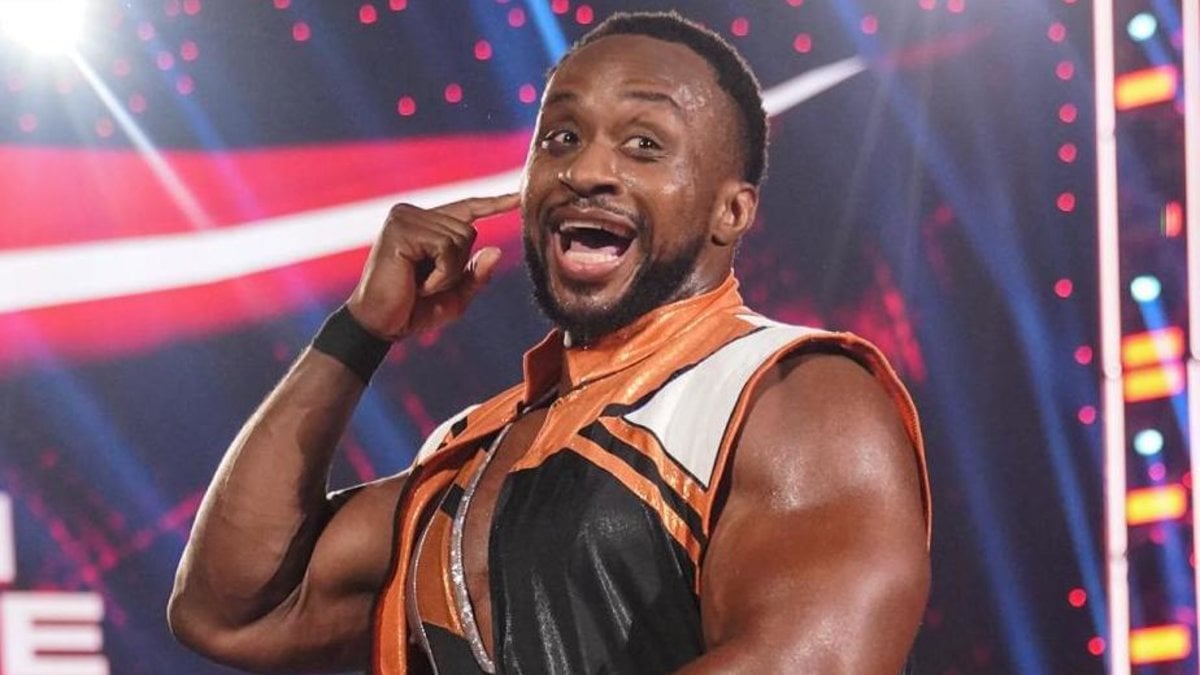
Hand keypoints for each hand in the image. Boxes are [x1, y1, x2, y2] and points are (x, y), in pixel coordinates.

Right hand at [347, 193, 519, 339]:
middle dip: (458, 265)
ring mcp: (404, 217)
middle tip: (428, 284)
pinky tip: (418, 284)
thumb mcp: (456, 295)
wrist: (380, 326)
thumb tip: (497, 250)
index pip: (467, 208)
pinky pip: (445, 248)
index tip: (518, 195)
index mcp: (426, 224)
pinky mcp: (400, 229)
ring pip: (460, 237)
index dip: (494, 203)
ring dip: (448, 272)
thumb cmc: (414, 309)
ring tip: (422, 284)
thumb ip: (477, 274)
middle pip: (468, 229)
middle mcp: (413, 213)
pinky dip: (440, 274)